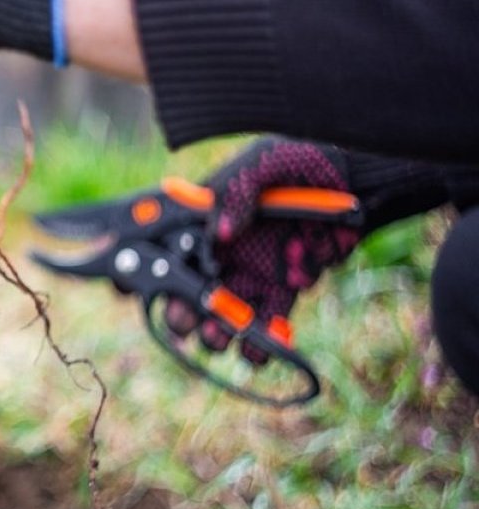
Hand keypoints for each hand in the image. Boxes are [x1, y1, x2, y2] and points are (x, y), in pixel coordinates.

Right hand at [165, 138, 361, 362]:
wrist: (360, 176)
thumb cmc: (305, 159)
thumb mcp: (264, 163)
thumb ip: (237, 193)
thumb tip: (220, 233)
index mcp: (208, 217)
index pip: (169, 247)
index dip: (153, 270)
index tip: (148, 286)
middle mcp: (225, 249)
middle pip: (188, 289)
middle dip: (182, 312)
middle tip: (189, 320)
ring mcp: (253, 270)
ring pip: (223, 313)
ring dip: (216, 332)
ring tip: (219, 337)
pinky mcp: (284, 288)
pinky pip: (267, 322)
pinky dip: (261, 342)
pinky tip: (258, 349)